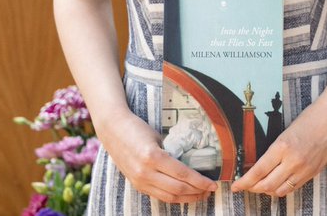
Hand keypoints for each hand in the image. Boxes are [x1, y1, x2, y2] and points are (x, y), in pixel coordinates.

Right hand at [97, 112, 217, 202]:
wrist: (113, 130)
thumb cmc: (137, 129)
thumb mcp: (158, 138)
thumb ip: (172, 153)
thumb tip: (191, 165)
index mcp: (153, 157)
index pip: (183, 174)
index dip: (200, 182)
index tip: (213, 184)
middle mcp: (145, 172)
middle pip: (177, 188)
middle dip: (197, 192)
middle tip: (211, 190)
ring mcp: (139, 181)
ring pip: (168, 196)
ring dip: (187, 198)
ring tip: (201, 195)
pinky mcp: (137, 184)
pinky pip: (158, 195)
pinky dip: (174, 197)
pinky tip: (184, 194)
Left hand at [230, 97, 326, 196]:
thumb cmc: (311, 117)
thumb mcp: (286, 131)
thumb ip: (275, 150)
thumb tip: (260, 165)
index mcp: (283, 147)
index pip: (258, 172)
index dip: (244, 182)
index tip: (236, 186)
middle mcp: (293, 161)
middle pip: (266, 186)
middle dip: (253, 188)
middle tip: (246, 185)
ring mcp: (304, 169)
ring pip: (279, 191)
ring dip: (267, 190)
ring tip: (262, 184)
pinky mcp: (313, 172)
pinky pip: (293, 187)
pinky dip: (282, 188)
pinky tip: (278, 182)